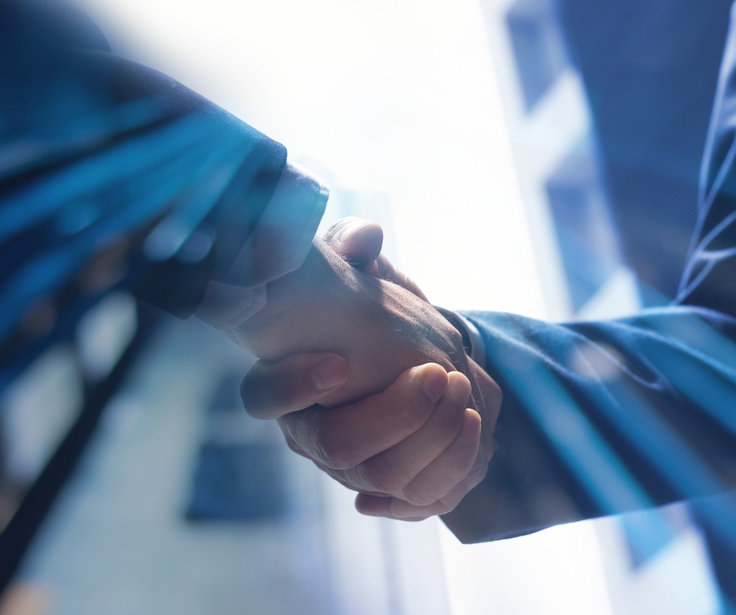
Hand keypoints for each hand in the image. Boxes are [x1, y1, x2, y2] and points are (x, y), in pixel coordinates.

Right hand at [239, 219, 501, 517]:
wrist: (409, 353)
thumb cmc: (366, 307)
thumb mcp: (351, 267)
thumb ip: (348, 245)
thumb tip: (362, 238)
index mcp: (282, 383)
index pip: (262, 398)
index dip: (295, 386)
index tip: (341, 363)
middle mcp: (310, 433)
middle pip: (337, 450)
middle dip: (396, 413)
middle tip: (438, 371)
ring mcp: (351, 468)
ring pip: (384, 478)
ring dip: (434, 436)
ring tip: (463, 388)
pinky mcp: (395, 484)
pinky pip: (421, 497)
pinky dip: (452, 468)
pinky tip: (473, 424)